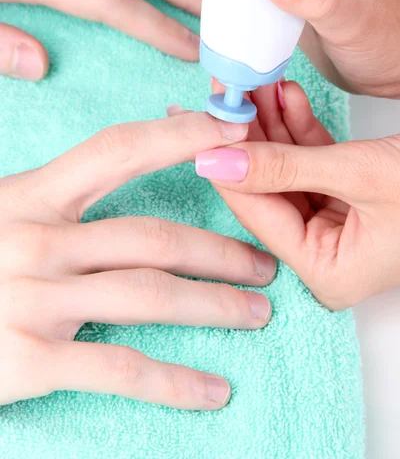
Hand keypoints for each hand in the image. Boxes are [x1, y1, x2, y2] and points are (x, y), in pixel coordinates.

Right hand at [0, 113, 274, 408]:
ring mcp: (35, 300)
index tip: (232, 132)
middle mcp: (37, 241)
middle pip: (152, 236)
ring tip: (257, 312)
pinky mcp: (28, 360)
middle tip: (265, 261)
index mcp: (28, 196)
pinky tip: (214, 392)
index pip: (118, 150)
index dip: (179, 136)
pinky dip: (173, 383)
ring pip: (149, 296)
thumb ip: (47, 198)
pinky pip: (118, 369)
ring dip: (214, 305)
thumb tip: (109, 172)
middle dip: (219, 248)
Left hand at [195, 79, 399, 309]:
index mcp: (326, 271)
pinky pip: (312, 162)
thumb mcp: (358, 173)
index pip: (257, 213)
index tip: (195, 127)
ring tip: (253, 84)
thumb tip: (214, 160)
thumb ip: (283, 167)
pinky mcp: (346, 197)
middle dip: (250, 138)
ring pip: (287, 170)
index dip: (225, 166)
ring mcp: (336, 225)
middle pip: (268, 189)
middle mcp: (326, 254)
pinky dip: (300, 129)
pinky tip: (284, 97)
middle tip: (221, 98)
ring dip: (273, 126)